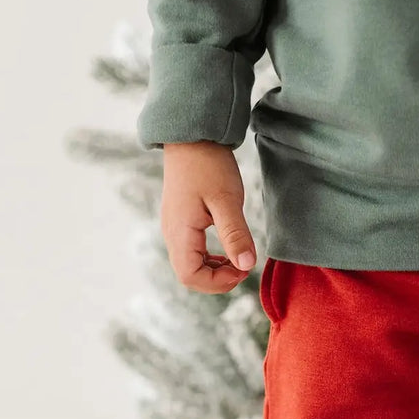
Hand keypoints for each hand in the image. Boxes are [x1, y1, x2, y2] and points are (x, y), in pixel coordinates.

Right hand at [160, 142, 256, 292]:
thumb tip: (247, 266)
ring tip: (238, 260)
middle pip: (189, 276)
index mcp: (179, 231)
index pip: (191, 276)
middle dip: (217, 280)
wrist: (192, 136)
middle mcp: (172, 234)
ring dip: (214, 271)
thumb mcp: (227, 200)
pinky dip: (210, 259)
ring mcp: (174, 228)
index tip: (242, 270)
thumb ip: (236, 235)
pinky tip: (228, 251)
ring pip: (190, 266)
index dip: (217, 282)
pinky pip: (192, 253)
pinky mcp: (181, 222)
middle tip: (243, 268)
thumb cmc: (208, 164)